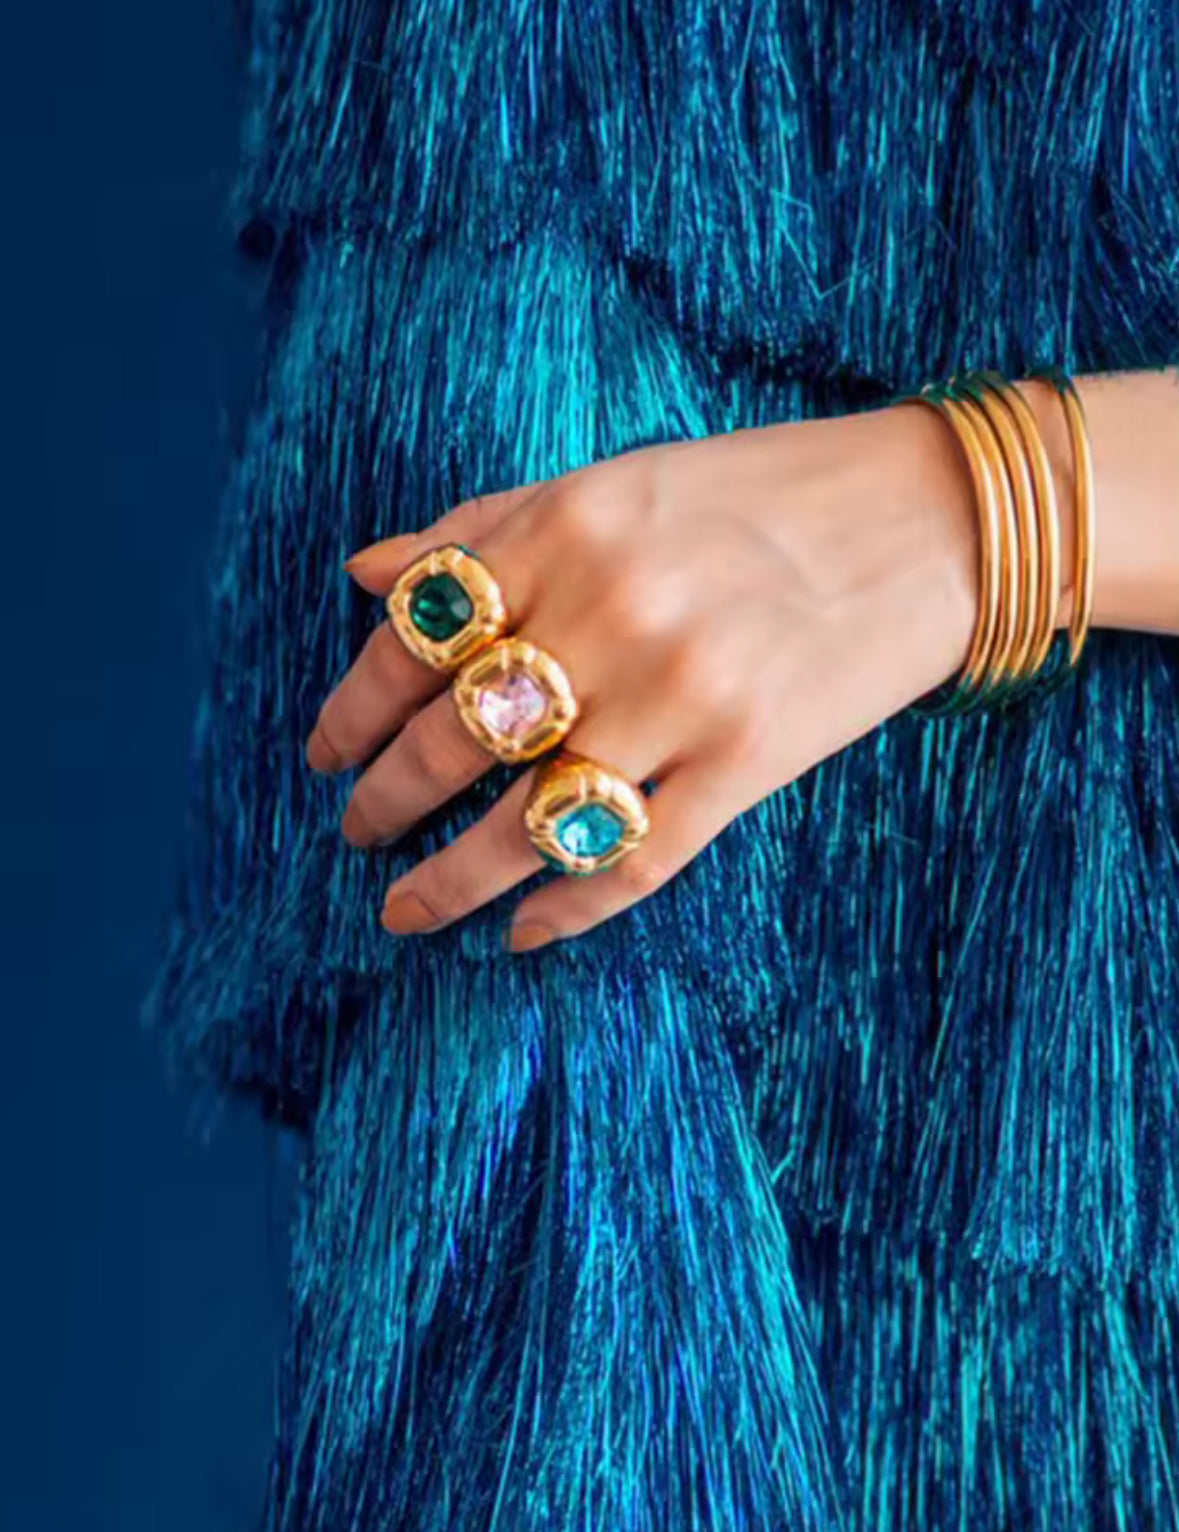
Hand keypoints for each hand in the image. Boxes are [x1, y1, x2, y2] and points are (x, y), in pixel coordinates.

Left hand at [305, 402, 978, 950]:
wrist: (922, 518)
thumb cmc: (757, 494)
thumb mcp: (612, 479)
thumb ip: (485, 525)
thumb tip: (364, 576)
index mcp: (569, 529)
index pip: (415, 638)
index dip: (351, 706)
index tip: (323, 752)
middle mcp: (614, 613)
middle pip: (455, 738)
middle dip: (384, 800)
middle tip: (354, 835)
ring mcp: (684, 697)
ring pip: (531, 821)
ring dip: (450, 881)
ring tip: (405, 911)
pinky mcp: (750, 764)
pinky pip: (635, 860)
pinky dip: (568, 907)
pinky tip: (522, 933)